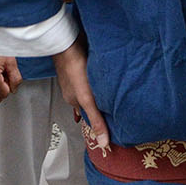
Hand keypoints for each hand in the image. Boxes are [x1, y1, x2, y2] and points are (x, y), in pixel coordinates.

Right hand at [52, 33, 108, 154]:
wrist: (68, 42)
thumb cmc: (73, 69)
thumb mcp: (87, 99)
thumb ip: (96, 119)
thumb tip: (103, 142)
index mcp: (74, 101)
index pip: (89, 116)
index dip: (99, 122)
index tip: (111, 129)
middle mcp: (76, 90)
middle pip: (90, 102)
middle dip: (102, 107)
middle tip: (116, 112)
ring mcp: (79, 76)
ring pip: (92, 89)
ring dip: (101, 92)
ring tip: (114, 95)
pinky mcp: (84, 63)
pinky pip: (94, 74)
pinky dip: (99, 78)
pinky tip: (106, 74)